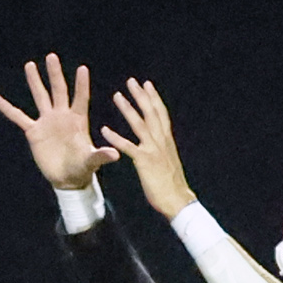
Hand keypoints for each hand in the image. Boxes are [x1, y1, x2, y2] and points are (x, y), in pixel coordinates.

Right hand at [0, 54, 118, 189]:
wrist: (67, 179)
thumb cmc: (82, 168)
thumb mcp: (92, 161)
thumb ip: (101, 156)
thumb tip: (115, 155)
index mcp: (77, 120)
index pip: (80, 99)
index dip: (81, 85)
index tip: (83, 68)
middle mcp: (62, 116)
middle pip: (58, 90)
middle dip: (55, 74)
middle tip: (52, 56)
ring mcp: (47, 122)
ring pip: (40, 97)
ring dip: (35, 81)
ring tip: (30, 65)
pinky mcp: (34, 132)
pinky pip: (18, 117)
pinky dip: (8, 109)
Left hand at [101, 78, 196, 218]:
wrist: (179, 201)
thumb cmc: (174, 186)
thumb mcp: (170, 162)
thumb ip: (163, 151)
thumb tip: (161, 146)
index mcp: (167, 141)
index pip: (161, 114)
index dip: (154, 98)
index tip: (147, 85)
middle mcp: (161, 141)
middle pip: (151, 112)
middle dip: (141, 95)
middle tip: (131, 81)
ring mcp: (153, 150)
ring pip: (139, 124)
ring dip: (127, 108)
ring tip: (117, 96)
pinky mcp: (144, 161)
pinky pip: (127, 146)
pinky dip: (115, 137)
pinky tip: (104, 129)